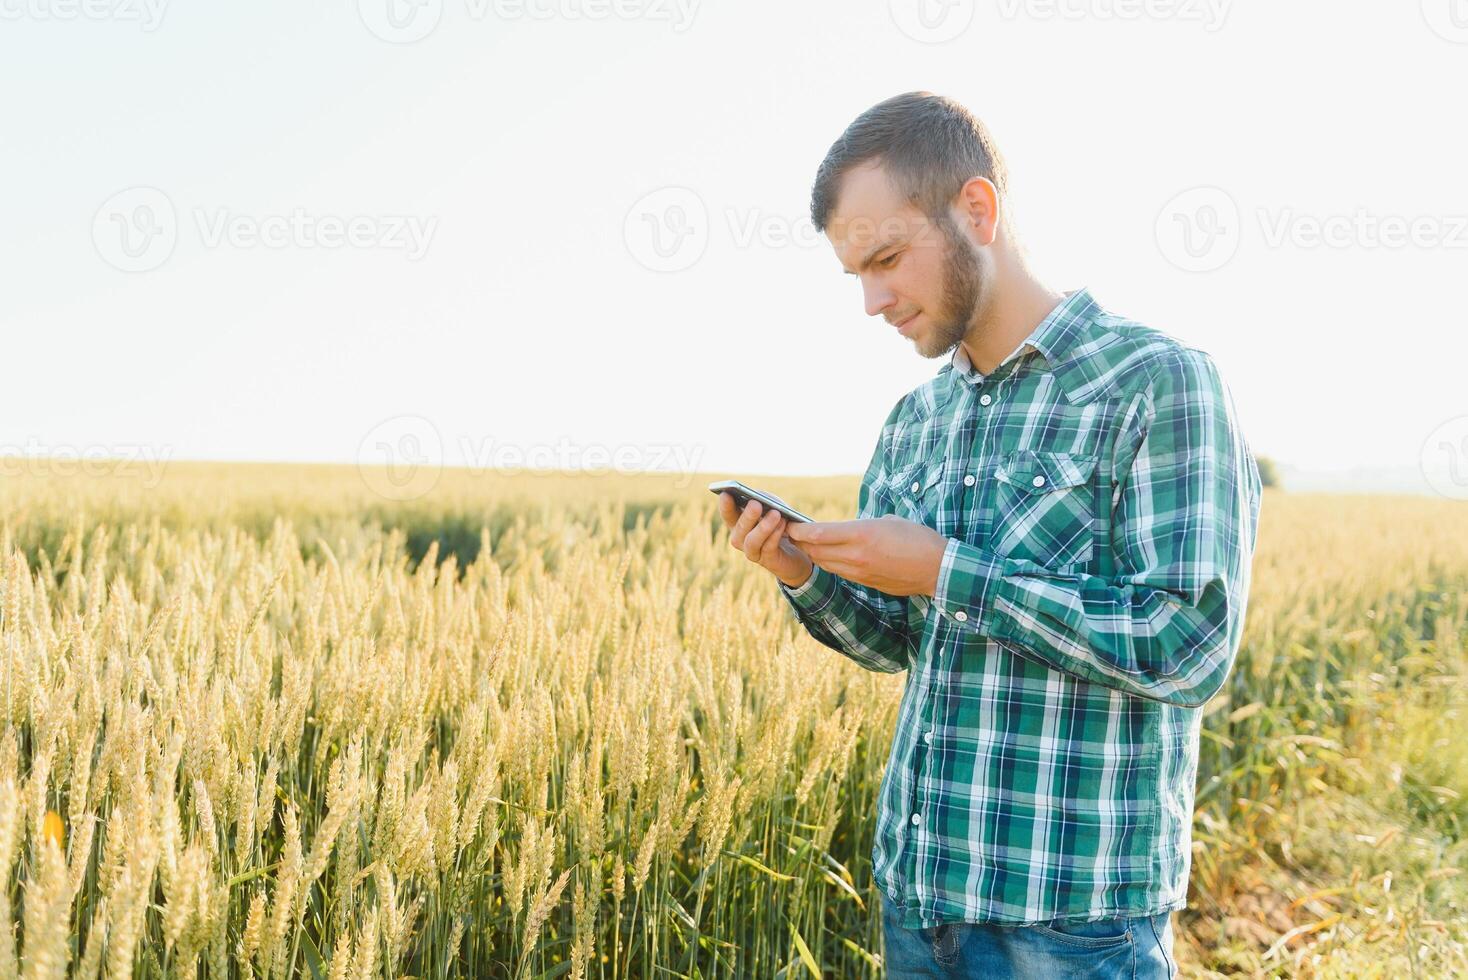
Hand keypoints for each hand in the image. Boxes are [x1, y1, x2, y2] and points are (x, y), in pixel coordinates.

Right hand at [717, 493, 814, 587]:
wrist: (799, 549)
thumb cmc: (784, 523)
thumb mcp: (775, 507)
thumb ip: (766, 500)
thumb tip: (758, 495)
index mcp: (739, 522)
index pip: (728, 513)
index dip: (725, 505)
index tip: (725, 494)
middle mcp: (741, 538)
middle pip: (739, 528)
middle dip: (747, 516)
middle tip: (755, 504)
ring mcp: (752, 551)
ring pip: (751, 541)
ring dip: (763, 527)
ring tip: (775, 514)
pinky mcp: (767, 561)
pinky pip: (768, 548)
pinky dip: (775, 535)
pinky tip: (783, 524)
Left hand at [784, 515, 946, 596]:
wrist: (937, 569)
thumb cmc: (918, 539)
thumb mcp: (889, 521)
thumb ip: (865, 526)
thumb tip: (852, 530)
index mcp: (861, 534)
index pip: (819, 533)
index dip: (799, 530)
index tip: (789, 524)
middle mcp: (856, 555)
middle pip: (816, 550)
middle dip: (801, 542)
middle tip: (790, 532)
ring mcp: (860, 572)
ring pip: (825, 563)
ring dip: (813, 554)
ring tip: (804, 544)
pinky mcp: (866, 582)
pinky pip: (840, 572)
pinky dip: (829, 563)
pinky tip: (827, 556)